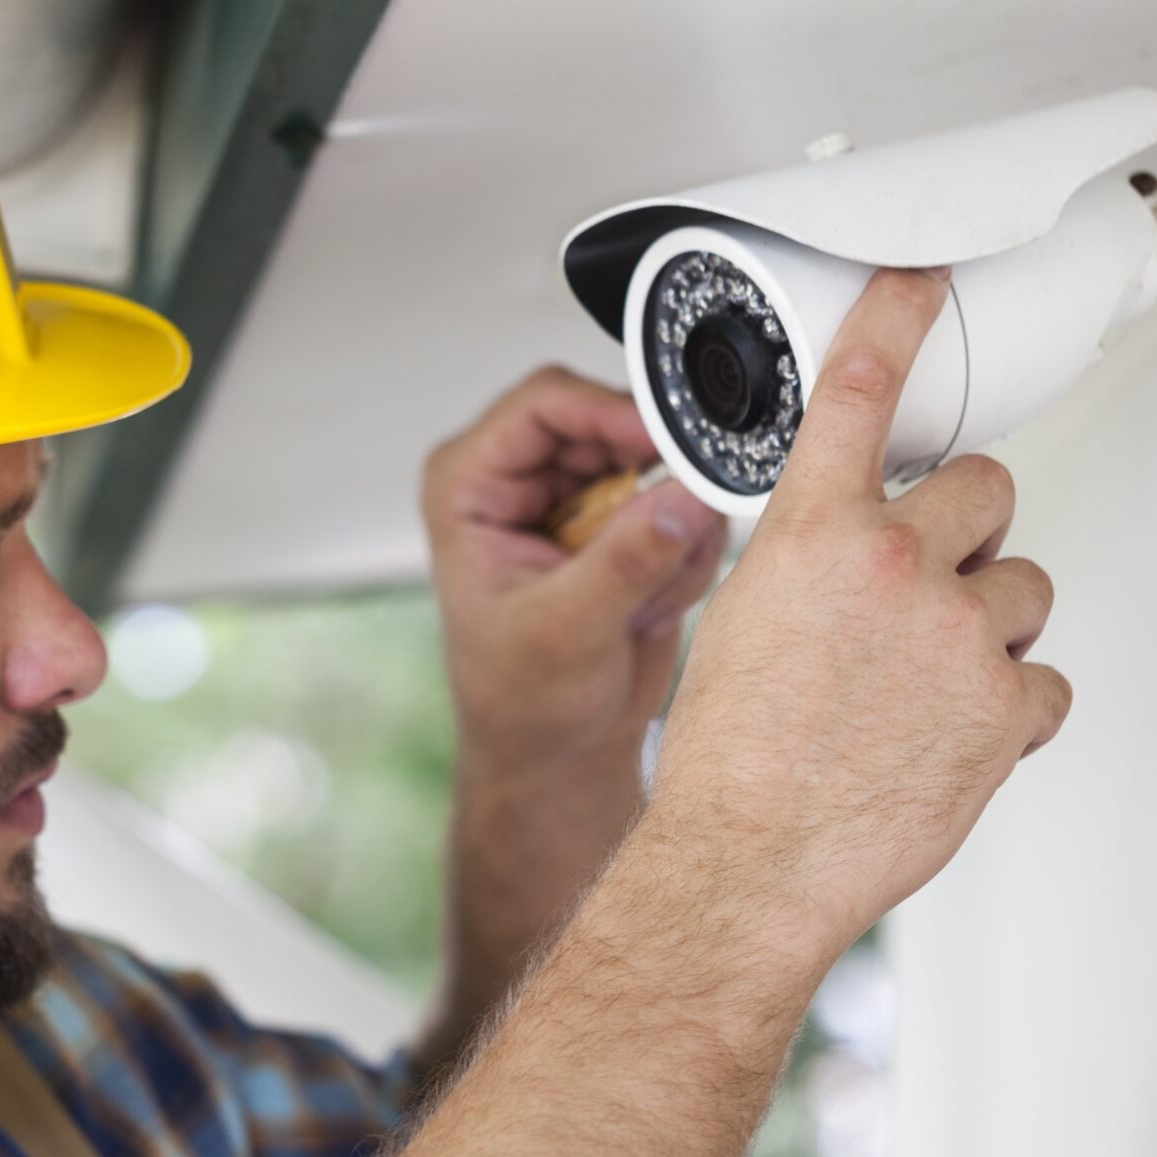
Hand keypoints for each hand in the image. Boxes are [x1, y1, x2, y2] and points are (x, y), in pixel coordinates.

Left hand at [421, 366, 727, 782]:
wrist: (558, 753)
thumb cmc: (521, 701)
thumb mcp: (566, 631)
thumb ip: (624, 561)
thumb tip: (681, 498)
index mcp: (471, 484)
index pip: (545, 403)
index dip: (611, 413)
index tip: (667, 445)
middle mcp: (522, 478)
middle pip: (614, 423)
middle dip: (651, 488)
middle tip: (674, 544)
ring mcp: (578, 497)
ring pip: (660, 465)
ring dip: (669, 536)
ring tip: (641, 604)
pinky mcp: (625, 522)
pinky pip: (685, 506)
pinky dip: (684, 559)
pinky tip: (648, 610)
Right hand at [644, 269, 1070, 965]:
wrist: (750, 860)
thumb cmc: (730, 761)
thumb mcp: (741, 623)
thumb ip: (809, 563)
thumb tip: (853, 553)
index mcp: (812, 535)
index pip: (860, 392)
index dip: (896, 319)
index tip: (922, 282)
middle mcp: (895, 566)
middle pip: (986, 487)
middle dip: (966, 533)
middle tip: (923, 593)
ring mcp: (961, 635)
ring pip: (1026, 587)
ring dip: (990, 626)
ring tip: (925, 687)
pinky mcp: (1008, 708)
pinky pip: (1046, 683)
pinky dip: (1010, 711)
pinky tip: (949, 738)